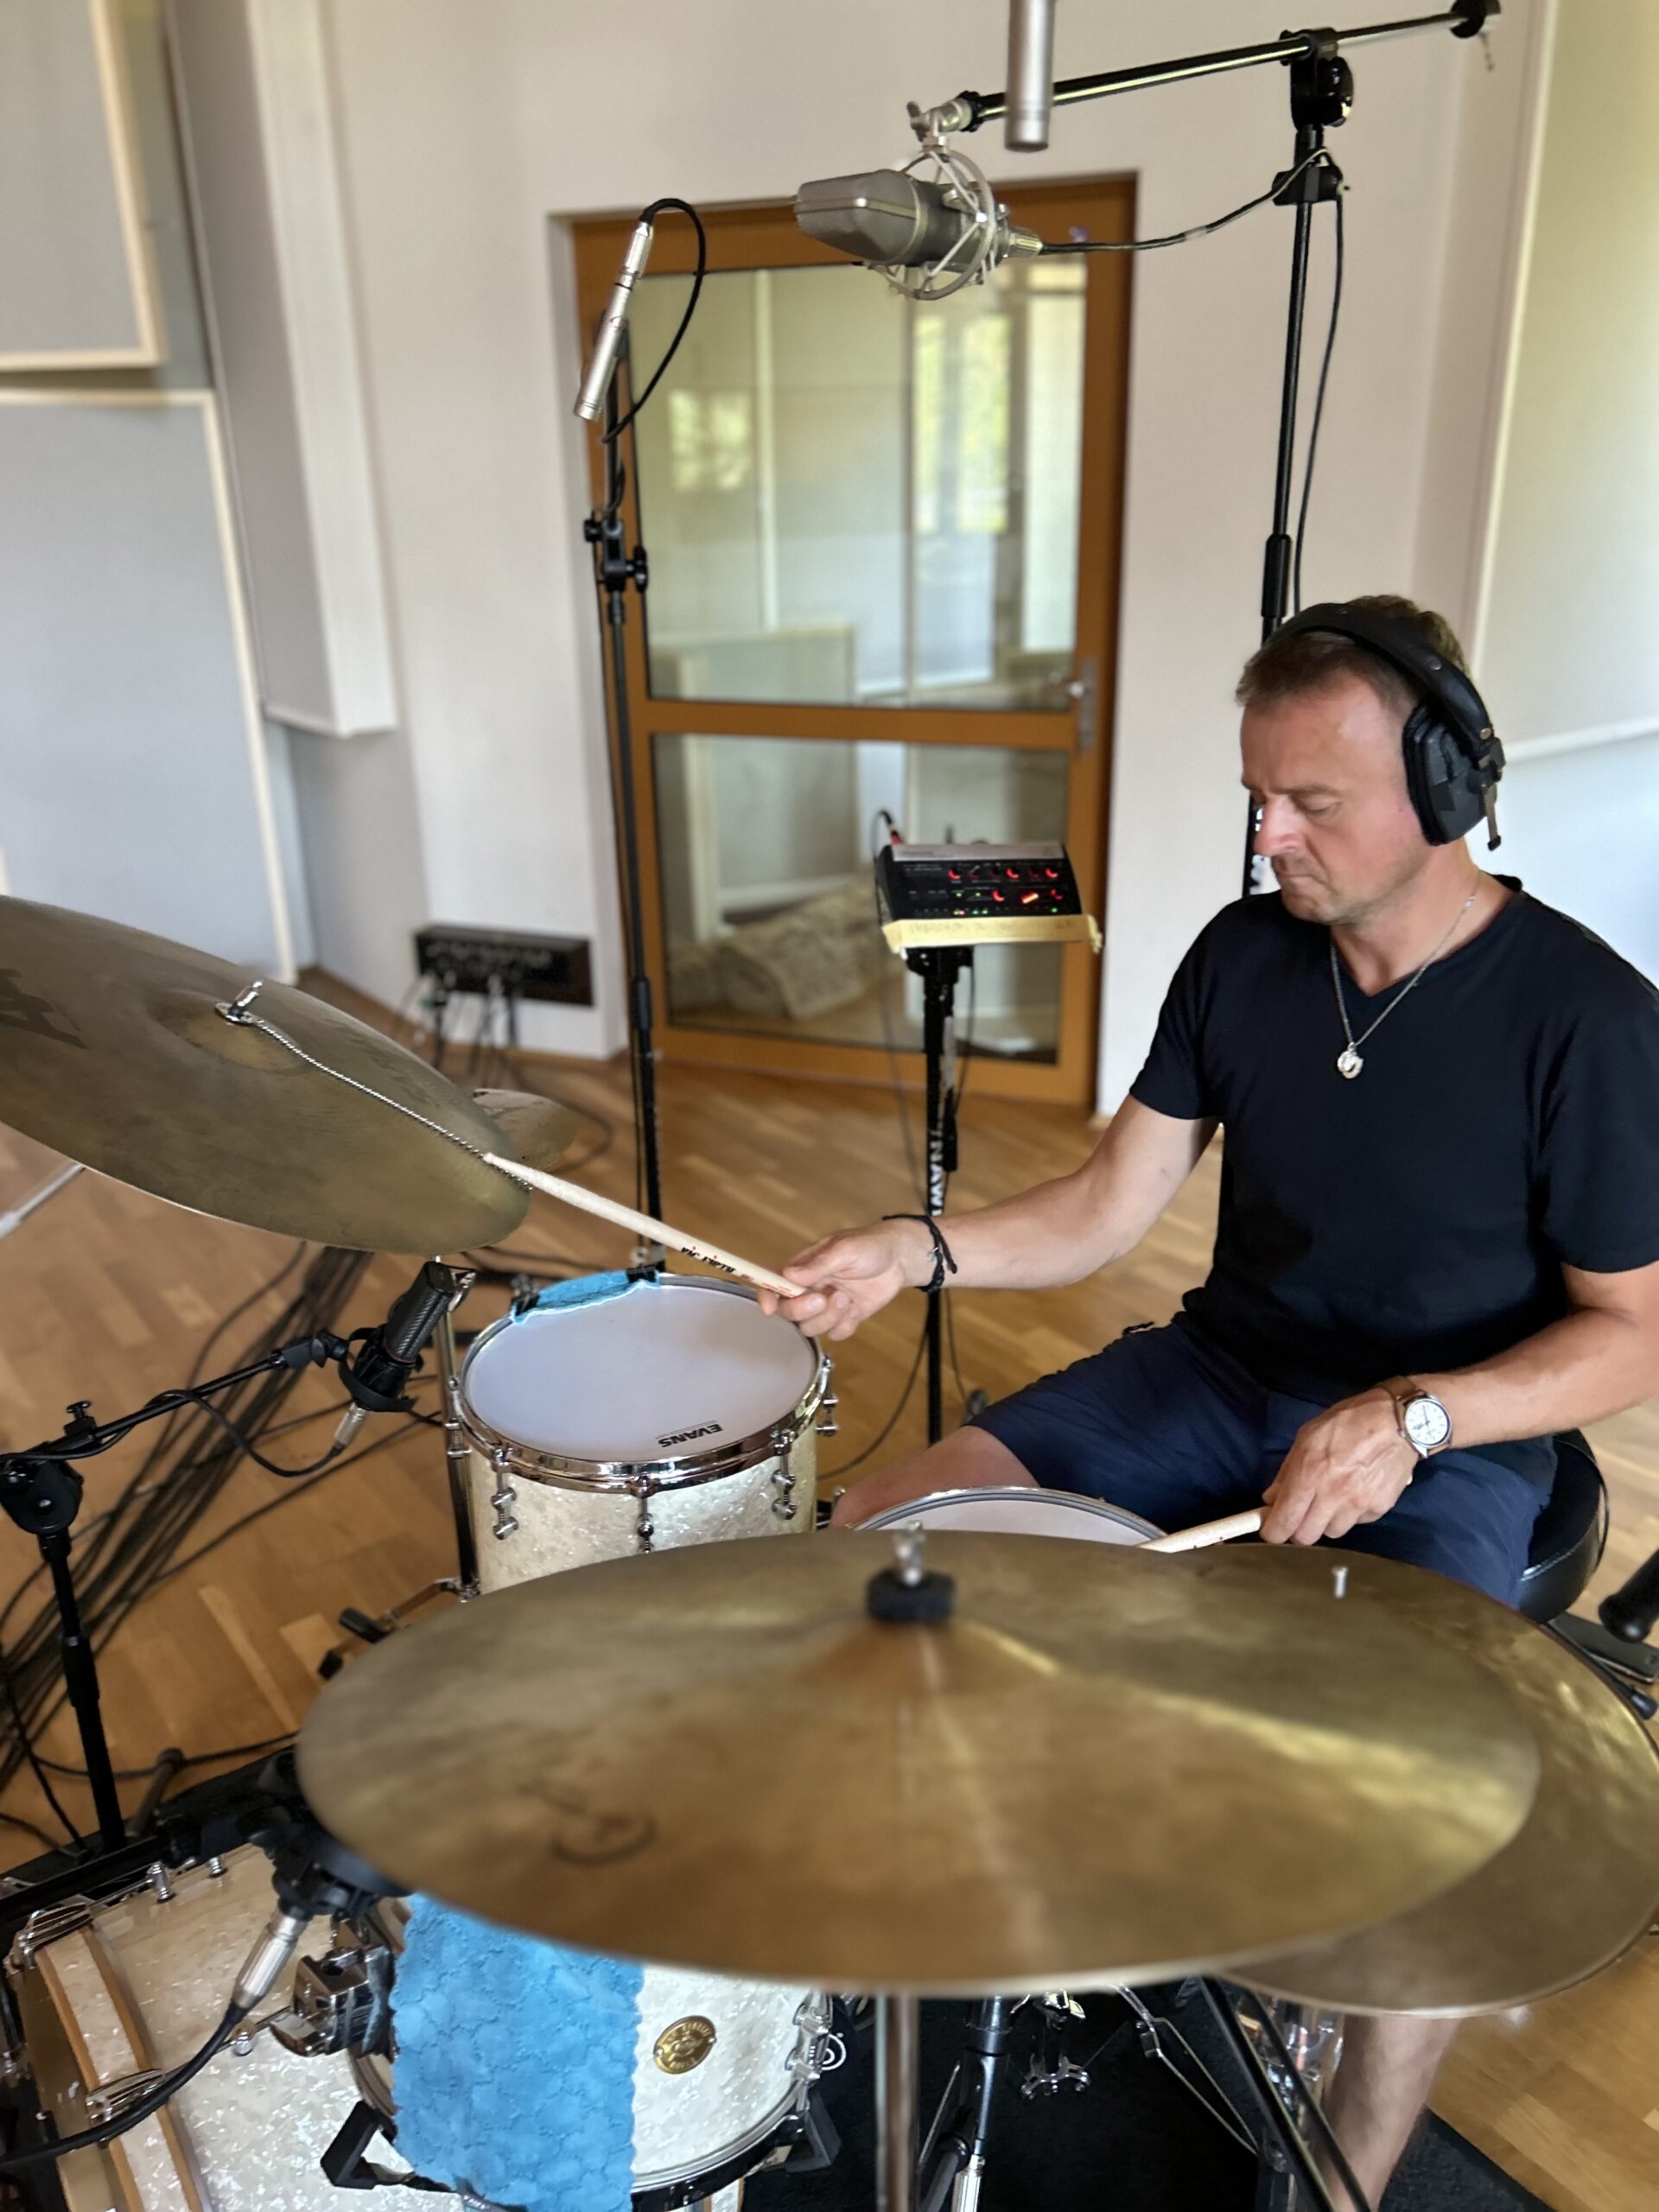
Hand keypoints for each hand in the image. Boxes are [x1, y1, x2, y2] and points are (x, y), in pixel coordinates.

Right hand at [755, 1221, 931, 1340]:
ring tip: (847, 1299)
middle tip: (826, 1297)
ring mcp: (826, 1306)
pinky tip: (856, 1309)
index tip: (770, 1308)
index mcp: (803, 1268)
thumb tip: (789, 1274)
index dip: (767, 1296)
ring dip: (828, 1317)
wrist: (900, 1260)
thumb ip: (819, 1264)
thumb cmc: (870, 1246)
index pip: (774, 1283)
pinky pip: (835, 1334)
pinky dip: (845, 1325)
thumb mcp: (845, 1250)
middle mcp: (810, 1288)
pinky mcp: (844, 1318)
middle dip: (804, 1309)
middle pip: (789, 1311)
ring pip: (810, 1327)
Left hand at [1260, 1389, 1417, 1545]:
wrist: (1398, 1421)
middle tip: (1300, 1515)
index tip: (1271, 1530)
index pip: (1284, 1521)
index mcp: (1310, 1473)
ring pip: (1332, 1533)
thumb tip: (1272, 1499)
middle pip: (1306, 1537)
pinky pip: (1356, 1523)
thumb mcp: (1308, 1436)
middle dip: (1298, 1529)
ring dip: (1326, 1521)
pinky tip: (1355, 1492)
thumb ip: (1287, 1471)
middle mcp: (1333, 1494)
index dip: (1273, 1532)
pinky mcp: (1379, 1508)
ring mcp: (1358, 1504)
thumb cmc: (1348, 1421)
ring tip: (1332, 1498)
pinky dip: (1351, 1514)